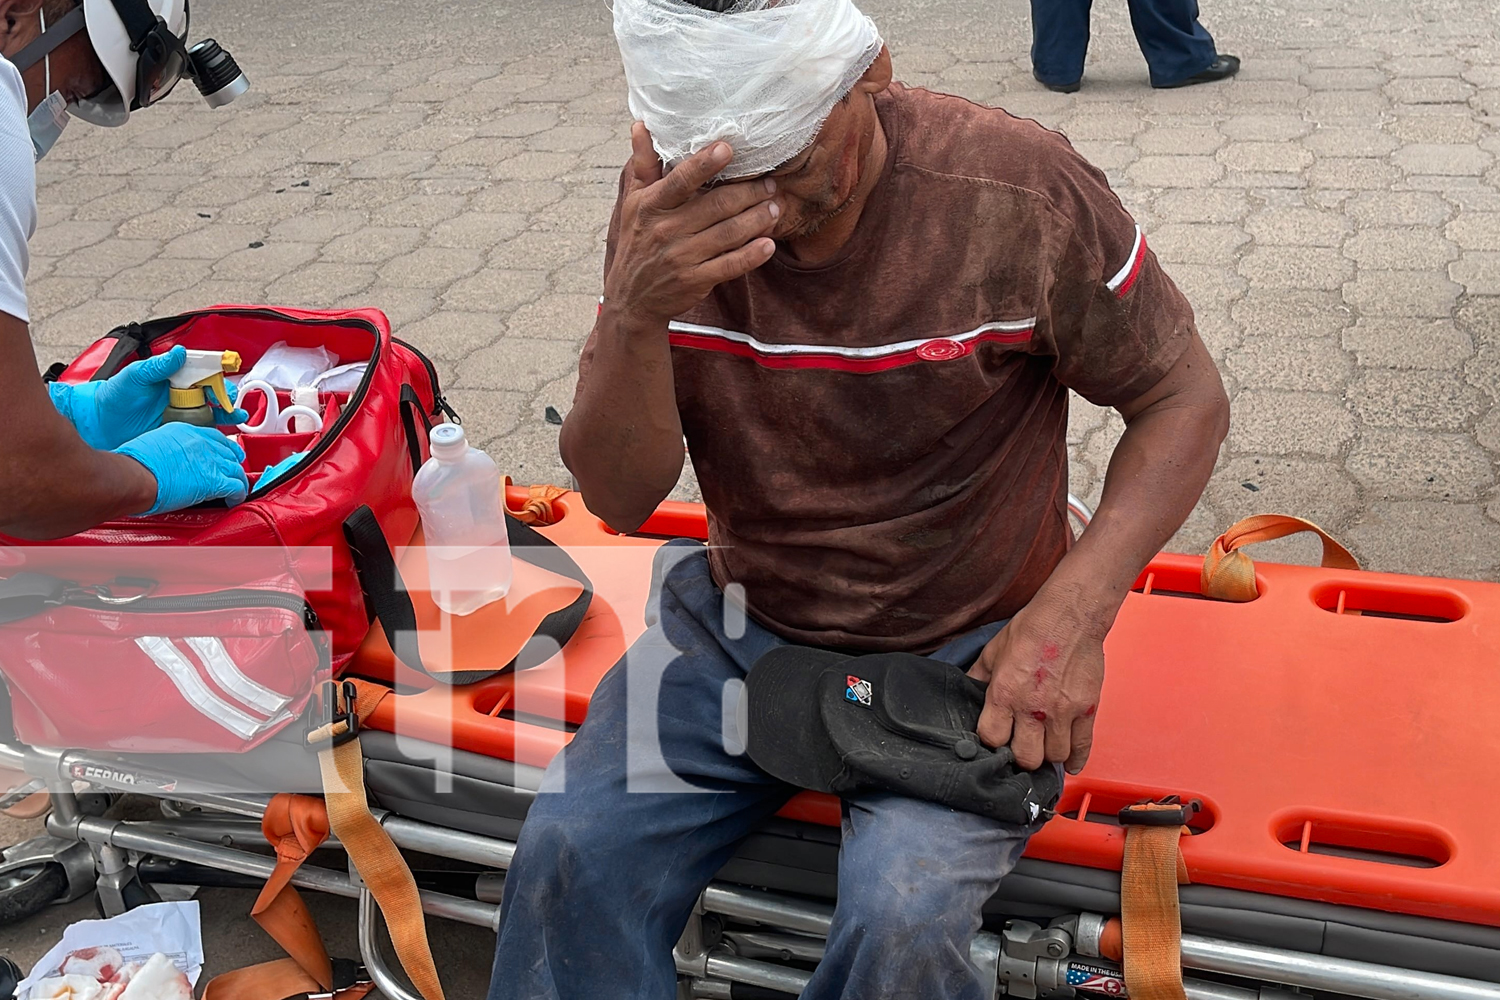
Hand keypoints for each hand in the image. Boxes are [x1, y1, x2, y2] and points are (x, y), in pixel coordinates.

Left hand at [48, 346, 248, 450]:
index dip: (215, 373)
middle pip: (212, 392)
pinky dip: (216, 431)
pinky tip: (223, 432)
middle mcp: (182, 395)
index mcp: (173, 377)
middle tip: (229, 400)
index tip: (223, 375)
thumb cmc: (114, 396)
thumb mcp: (134, 377)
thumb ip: (157, 366)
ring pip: (213, 411)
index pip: (201, 371)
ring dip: (228, 413)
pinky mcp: (181, 431)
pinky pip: (203, 431)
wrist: (100, 425)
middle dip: (225, 395)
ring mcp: (183, 413)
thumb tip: (180, 352)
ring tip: (237, 415)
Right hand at [114, 423, 249, 514]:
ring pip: (237, 470)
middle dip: (233, 464)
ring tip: (235, 490)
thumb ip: (167, 449)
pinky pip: (237, 487)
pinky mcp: (214, 481)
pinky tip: (234, 500)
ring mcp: (211, 461)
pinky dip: (238, 495)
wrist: (135, 475)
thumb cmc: (134, 464)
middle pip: (229, 453)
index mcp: (186, 432)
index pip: (215, 437)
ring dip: (238, 481)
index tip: (224, 455)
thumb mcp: (152, 444)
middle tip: (233, 473)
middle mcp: (202, 444)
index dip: (223, 449)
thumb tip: (167, 459)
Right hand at [603, 123, 779, 326]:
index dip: (704, 164)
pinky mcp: (695, 281)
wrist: (632, 298)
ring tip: (776, 207)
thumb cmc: (637, 243)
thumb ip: (643, 165)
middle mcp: (666, 230)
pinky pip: (729, 265)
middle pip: (716, 205)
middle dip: (748, 192)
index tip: (728, 148)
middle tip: (770, 184)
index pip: (679, 181)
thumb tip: (641, 125)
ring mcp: (681, 257)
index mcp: (651, 205)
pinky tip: (768, 244)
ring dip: (757, 219)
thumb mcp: (633, 203)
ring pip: (728, 233)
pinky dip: (751, 255)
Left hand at [968, 592, 1106, 773]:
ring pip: (1053, 757)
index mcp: (1004, 693)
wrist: (1070, 615)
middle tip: (1023, 745)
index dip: (993, 740)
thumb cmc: (1032, 629)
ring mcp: (1062, 712)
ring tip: (1044, 745)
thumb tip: (967, 691)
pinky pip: (1082, 748)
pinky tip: (1069, 761)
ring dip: (1048, 754)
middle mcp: (1032, 708)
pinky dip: (1076, 759)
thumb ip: (979, 677)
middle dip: (1021, 755)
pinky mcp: (1087, 711)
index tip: (998, 736)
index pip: (992, 738)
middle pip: (1025, 757)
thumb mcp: (993, 651)